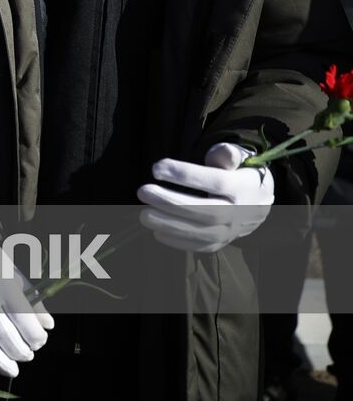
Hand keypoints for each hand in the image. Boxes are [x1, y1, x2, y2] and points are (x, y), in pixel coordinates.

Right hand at [0, 241, 51, 377]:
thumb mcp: (10, 269)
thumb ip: (31, 297)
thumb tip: (49, 325)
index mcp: (3, 286)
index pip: (27, 325)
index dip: (37, 339)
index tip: (39, 340)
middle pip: (9, 341)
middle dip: (23, 353)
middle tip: (27, 354)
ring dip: (3, 365)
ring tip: (12, 369)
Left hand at [138, 142, 272, 252]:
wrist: (258, 201)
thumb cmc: (239, 172)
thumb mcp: (238, 157)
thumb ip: (228, 154)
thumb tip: (223, 153)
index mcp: (243, 186)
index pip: (217, 182)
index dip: (186, 175)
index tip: (156, 168)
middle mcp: (240, 211)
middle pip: (207, 212)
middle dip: (171, 203)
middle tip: (143, 192)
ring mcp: (233, 230)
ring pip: (203, 233)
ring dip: (170, 225)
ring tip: (144, 214)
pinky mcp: (223, 242)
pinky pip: (202, 246)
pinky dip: (178, 242)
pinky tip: (156, 231)